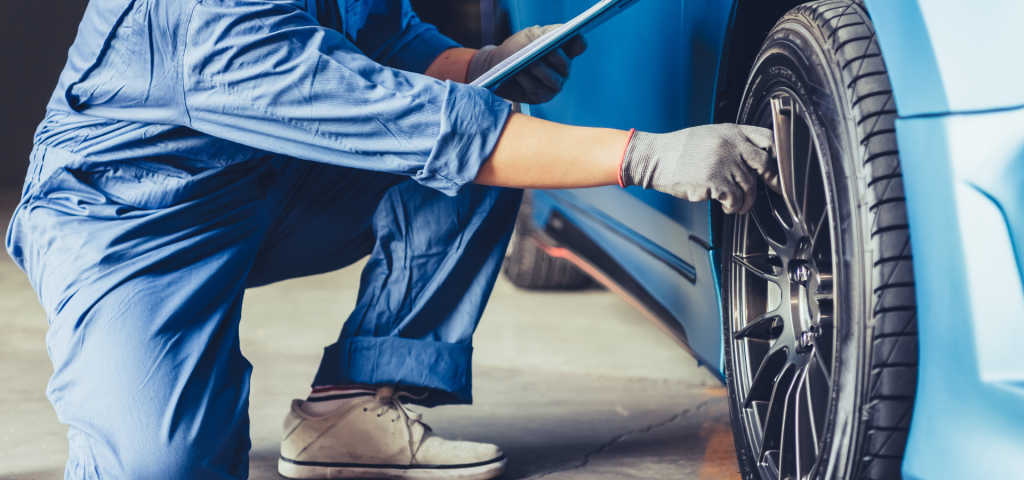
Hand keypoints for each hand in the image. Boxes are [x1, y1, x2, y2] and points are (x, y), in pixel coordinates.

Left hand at [467, 25, 587, 104]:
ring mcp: (552, 85)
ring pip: (554, 80)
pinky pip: (538, 90)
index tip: (575, 37)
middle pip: (566, 65)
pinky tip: (519, 74)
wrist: (495, 65)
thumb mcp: (531, 35)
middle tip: (550, 51)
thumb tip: (565, 31)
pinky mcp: (540, 97)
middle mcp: (561, 69)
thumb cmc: (515, 49)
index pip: (578, 46)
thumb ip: (548, 32)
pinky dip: (528, 81)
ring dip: (542, 71)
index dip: (578, 42)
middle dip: (558, 58)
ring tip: (532, 64)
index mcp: (563, 50)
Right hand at [619, 124, 779, 213]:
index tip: (780, 168)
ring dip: (746, 200)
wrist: (655, 158)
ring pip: (749, 186)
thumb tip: (754, 160)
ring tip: (738, 204)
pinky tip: (726, 206)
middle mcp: (731, 145)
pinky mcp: (715, 181)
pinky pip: (734, 199)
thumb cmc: (679, 150)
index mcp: (731, 131)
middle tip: (773, 189)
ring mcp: (724, 163)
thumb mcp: (709, 135)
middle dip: (772, 181)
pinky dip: (733, 206)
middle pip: (764, 164)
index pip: (767, 139)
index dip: (779, 155)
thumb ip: (733, 143)